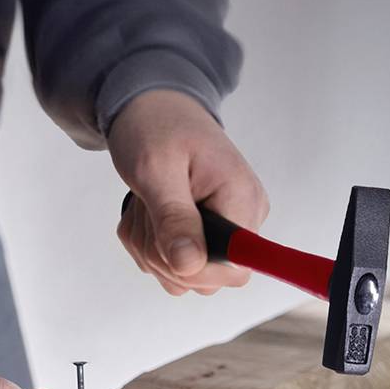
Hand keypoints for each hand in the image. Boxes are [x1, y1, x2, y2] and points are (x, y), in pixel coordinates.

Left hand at [108, 88, 269, 295]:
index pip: (236, 269)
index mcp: (242, 199)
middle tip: (148, 210)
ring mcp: (223, 230)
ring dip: (150, 246)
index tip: (169, 241)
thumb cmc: (156, 129)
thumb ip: (174, 219)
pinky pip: (171, 264)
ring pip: (181, 275)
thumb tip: (190, 265)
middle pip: (204, 279)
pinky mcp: (204, 235)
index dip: (196, 270)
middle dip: (161, 254)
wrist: (152, 110)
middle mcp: (241, 219)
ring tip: (147, 205)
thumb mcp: (156, 170)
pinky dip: (147, 243)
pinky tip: (148, 211)